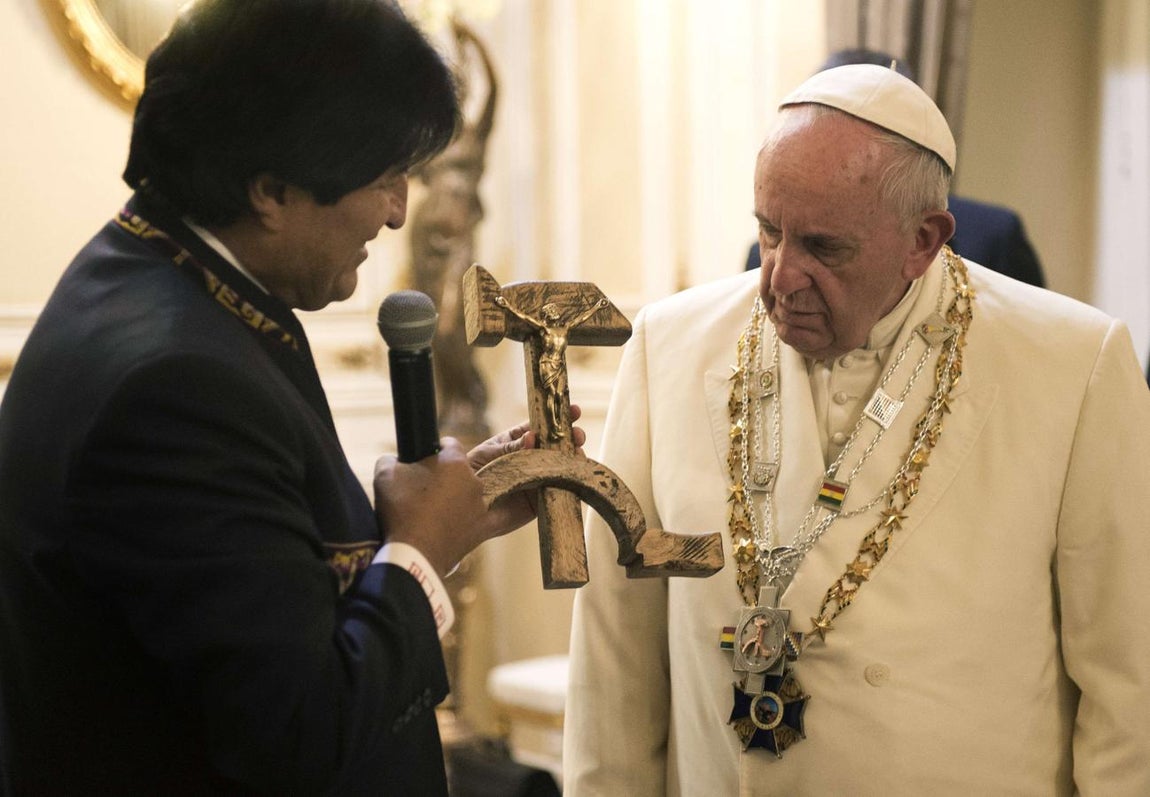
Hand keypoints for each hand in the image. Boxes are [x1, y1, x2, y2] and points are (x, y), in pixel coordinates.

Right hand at [373, 438, 492, 577]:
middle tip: (424, 489)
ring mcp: (480, 505)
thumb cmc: (399, 510)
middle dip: (445, 475)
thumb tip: (396, 460)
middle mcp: (473, 480)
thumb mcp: (384, 474)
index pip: (450, 445)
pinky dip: (502, 514)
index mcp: (453, 462)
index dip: (436, 450)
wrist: (412, 554)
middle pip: (460, 470)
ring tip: (434, 511)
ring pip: (470, 492)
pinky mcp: (482, 527)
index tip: (425, 460)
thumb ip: (392, 458)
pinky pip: (500, 517)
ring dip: (457, 496)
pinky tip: (504, 512)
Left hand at [467, 405, 586, 532]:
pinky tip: (575, 475)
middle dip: (571, 438)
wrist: (465, 509)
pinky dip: (569, 483)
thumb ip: (511, 447)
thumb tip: (532, 437)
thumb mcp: (489, 454)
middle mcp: (532, 459)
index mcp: (518, 441)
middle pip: (557, 445)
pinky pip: (559, 491)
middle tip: (577, 435)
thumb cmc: (473, 474)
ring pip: (562, 467)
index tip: (574, 410)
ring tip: (577, 454)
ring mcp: (539, 479)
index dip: (558, 418)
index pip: (542, 426)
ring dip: (573, 459)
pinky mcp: (541, 501)